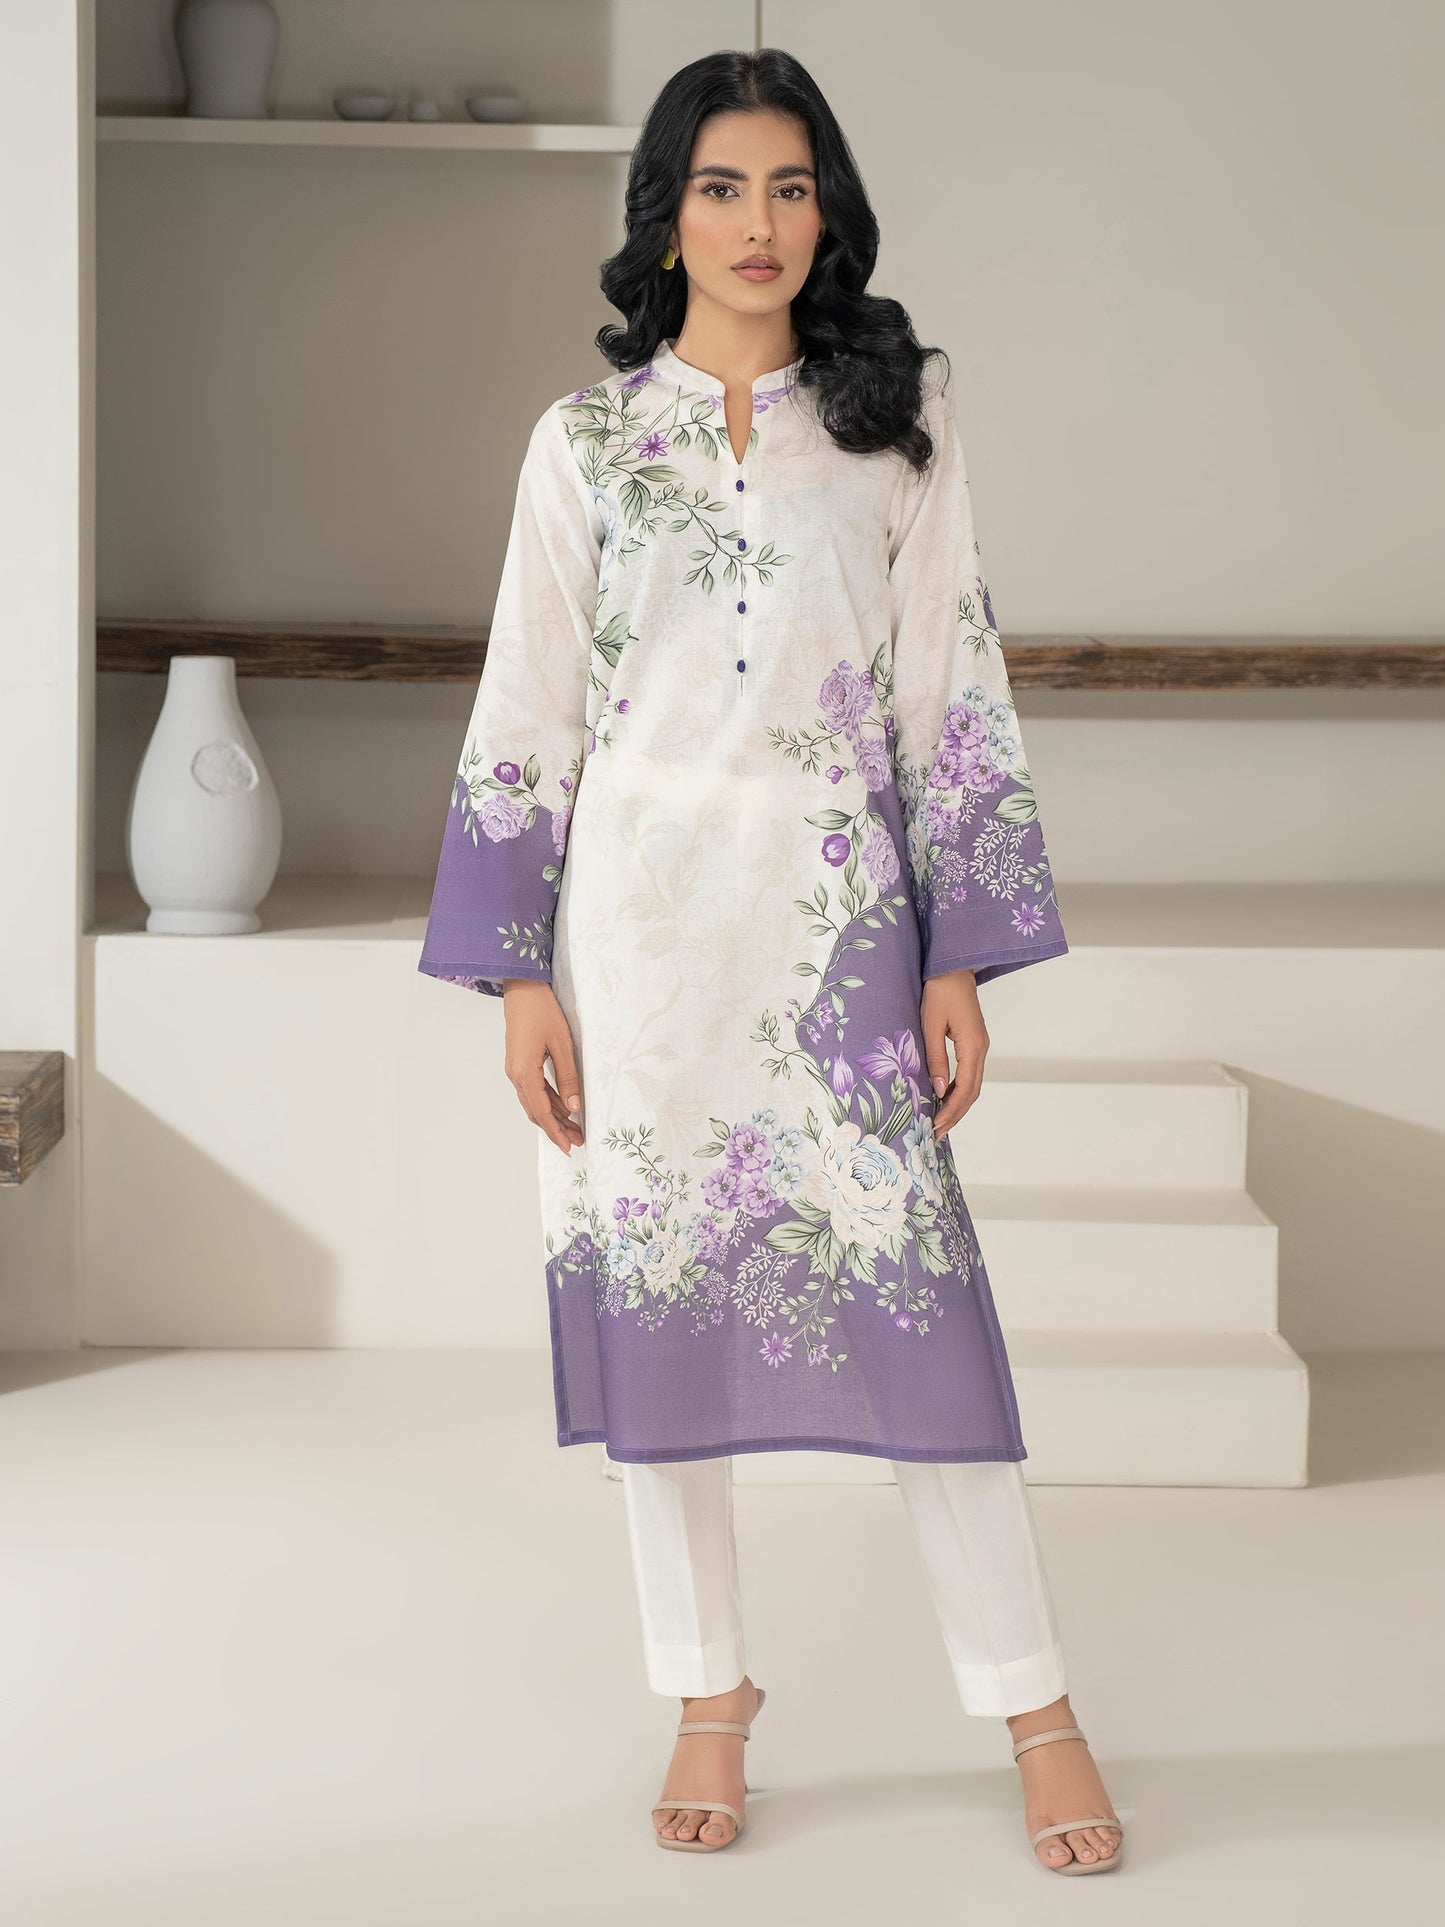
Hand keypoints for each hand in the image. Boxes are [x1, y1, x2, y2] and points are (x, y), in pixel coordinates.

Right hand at [501, 980, 583, 1153]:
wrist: (523, 989)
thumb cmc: (542, 1011)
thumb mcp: (562, 1044)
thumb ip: (568, 1077)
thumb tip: (574, 1107)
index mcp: (524, 1073)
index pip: (541, 1111)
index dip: (556, 1131)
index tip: (569, 1147)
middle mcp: (515, 1075)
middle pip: (536, 1111)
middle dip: (556, 1128)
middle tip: (577, 1141)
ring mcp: (515, 1070)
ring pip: (534, 1102)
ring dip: (552, 1116)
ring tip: (574, 1128)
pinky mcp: (519, 1064)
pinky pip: (533, 1090)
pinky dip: (548, 1102)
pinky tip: (563, 1106)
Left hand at [922, 968, 986, 1136]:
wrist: (952, 966)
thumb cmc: (939, 991)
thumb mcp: (930, 1025)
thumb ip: (935, 1058)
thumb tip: (936, 1090)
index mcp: (973, 1045)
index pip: (965, 1089)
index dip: (951, 1110)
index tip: (936, 1126)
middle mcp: (981, 1048)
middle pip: (972, 1091)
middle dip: (955, 1114)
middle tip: (937, 1133)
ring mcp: (979, 1045)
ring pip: (972, 1084)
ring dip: (957, 1104)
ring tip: (940, 1121)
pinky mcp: (973, 1041)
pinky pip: (969, 1073)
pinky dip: (958, 1089)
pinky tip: (943, 1097)